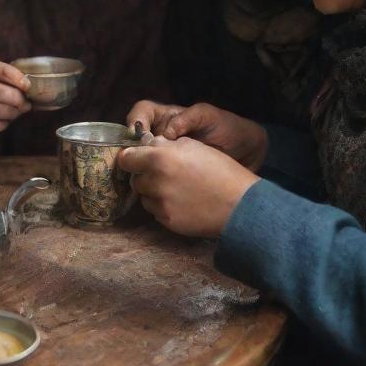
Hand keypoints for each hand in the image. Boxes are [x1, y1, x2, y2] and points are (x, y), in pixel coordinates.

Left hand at [117, 137, 258, 237]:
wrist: (239, 204)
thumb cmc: (220, 169)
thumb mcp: (194, 146)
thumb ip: (166, 144)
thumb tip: (149, 144)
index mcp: (159, 158)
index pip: (126, 158)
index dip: (131, 158)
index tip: (137, 159)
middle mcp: (154, 181)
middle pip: (135, 179)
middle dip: (146, 176)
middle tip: (165, 175)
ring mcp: (160, 204)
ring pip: (145, 197)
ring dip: (154, 192)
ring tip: (177, 190)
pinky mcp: (166, 221)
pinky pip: (156, 211)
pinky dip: (164, 207)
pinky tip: (182, 203)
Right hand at [127, 99, 267, 170]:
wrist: (248, 152)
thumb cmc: (228, 127)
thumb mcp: (208, 116)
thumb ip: (186, 119)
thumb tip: (164, 134)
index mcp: (168, 118)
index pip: (142, 113)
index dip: (135, 120)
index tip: (137, 132)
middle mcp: (162, 137)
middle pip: (135, 139)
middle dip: (133, 147)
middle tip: (138, 158)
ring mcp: (167, 159)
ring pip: (142, 161)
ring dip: (142, 167)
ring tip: (148, 174)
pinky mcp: (173, 176)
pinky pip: (156, 178)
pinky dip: (154, 182)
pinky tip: (161, 187)